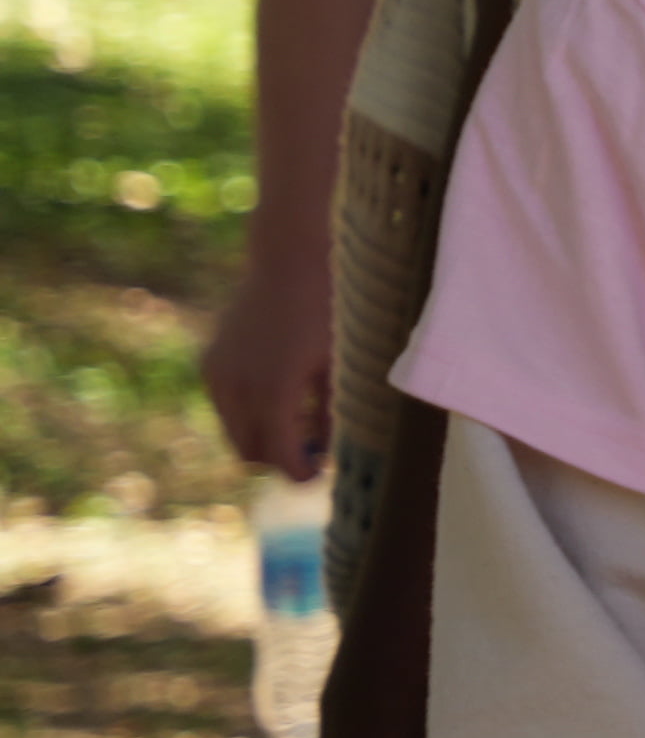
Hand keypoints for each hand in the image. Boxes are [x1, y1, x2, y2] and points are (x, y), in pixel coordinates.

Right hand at [204, 251, 327, 478]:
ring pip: (234, 431)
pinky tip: (280, 397)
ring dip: (262, 437)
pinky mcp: (210, 363)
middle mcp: (238, 387)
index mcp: (274, 391)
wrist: (290, 259)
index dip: (299, 474)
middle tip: (312, 454)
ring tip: (301, 422)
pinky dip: (248, 413)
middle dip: (279, 459)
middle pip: (251, 451)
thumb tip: (328, 452)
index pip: (279, 455)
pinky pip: (226, 406)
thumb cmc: (328, 309)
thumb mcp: (340, 363)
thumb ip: (332, 412)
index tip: (317, 478)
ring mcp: (218, 374)